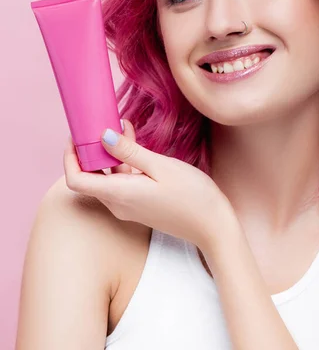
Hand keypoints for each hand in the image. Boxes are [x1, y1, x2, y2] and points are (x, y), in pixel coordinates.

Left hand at [63, 119, 231, 252]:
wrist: (213, 226)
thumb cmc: (192, 195)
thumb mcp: (161, 166)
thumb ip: (129, 152)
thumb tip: (103, 136)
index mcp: (119, 195)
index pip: (76, 179)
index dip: (71, 157)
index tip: (78, 135)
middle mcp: (118, 204)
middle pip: (90, 177)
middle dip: (91, 150)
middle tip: (99, 124)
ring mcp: (128, 207)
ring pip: (107, 178)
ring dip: (110, 154)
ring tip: (122, 127)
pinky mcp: (139, 206)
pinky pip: (122, 183)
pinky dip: (123, 164)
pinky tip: (136, 144)